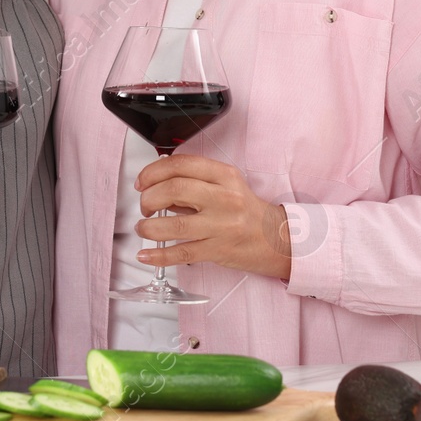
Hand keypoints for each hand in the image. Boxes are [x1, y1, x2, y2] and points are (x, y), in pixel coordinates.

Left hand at [134, 155, 292, 280]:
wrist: (277, 239)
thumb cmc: (248, 212)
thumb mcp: (227, 186)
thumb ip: (195, 183)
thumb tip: (156, 183)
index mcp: (225, 175)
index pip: (181, 165)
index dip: (153, 172)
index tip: (142, 182)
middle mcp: (224, 198)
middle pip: (173, 190)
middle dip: (148, 198)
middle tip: (145, 206)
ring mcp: (222, 226)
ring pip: (173, 225)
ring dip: (149, 227)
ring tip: (144, 228)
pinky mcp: (218, 250)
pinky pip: (182, 253)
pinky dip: (158, 256)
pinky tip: (145, 255)